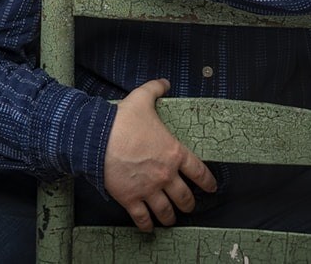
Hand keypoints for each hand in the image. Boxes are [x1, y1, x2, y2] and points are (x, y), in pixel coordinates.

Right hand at [104, 78, 216, 231]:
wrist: (98, 138)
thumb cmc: (123, 120)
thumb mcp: (143, 97)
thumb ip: (156, 89)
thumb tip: (164, 83)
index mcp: (174, 152)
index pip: (199, 171)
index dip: (208, 182)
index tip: (212, 188)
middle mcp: (165, 175)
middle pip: (184, 197)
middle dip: (189, 204)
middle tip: (190, 206)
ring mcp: (149, 189)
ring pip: (166, 211)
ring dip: (170, 217)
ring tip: (172, 219)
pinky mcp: (130, 199)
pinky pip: (142, 218)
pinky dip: (147, 225)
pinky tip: (149, 227)